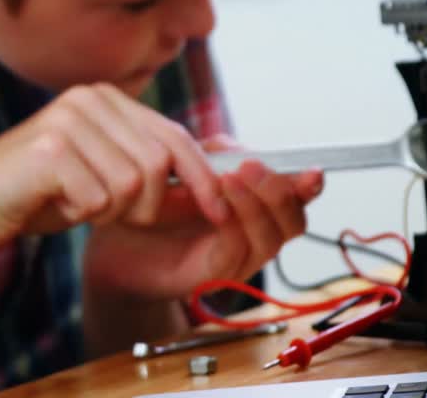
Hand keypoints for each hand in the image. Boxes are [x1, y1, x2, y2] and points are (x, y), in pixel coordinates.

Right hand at [0, 84, 230, 254]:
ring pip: (132, 183)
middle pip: (158, 163)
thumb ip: (149, 173)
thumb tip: (216, 192)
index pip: (175, 135)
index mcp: (105, 97)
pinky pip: (99, 198)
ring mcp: (68, 119)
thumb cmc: (38, 194)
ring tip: (76, 204)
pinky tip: (56, 204)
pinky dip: (82, 214)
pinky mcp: (50, 148)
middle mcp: (89, 98)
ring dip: (110, 211)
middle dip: (145, 205)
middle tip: (106, 214)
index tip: (219, 211)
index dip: (202, 177)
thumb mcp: (104, 176)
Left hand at [84, 147, 322, 301]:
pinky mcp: (211, 276)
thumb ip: (218, 155)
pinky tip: (217, 205)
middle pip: (293, 223)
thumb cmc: (153, 201)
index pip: (297, 200)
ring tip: (229, 178)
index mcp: (255, 207)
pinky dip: (232, 227)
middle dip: (278, 192)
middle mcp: (254, 237)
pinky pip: (235, 252)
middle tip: (249, 167)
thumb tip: (243, 151)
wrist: (115, 240)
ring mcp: (236, 260)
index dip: (308, 186)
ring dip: (255, 206)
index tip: (311, 171)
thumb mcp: (188, 165)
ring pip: (270, 240)